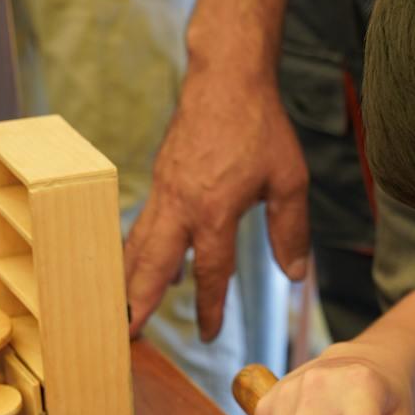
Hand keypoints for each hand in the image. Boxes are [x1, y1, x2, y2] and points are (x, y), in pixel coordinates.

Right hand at [123, 65, 310, 340]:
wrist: (226, 77)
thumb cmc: (261, 126)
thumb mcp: (289, 180)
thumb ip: (290, 230)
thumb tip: (294, 274)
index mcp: (215, 210)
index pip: (210, 271)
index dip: (210, 307)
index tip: (210, 335)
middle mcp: (181, 205)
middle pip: (152, 266)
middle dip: (137, 303)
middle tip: (124, 337)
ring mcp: (164, 192)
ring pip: (138, 247)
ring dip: (127, 282)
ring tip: (120, 314)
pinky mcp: (159, 180)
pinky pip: (144, 226)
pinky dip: (138, 253)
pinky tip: (144, 270)